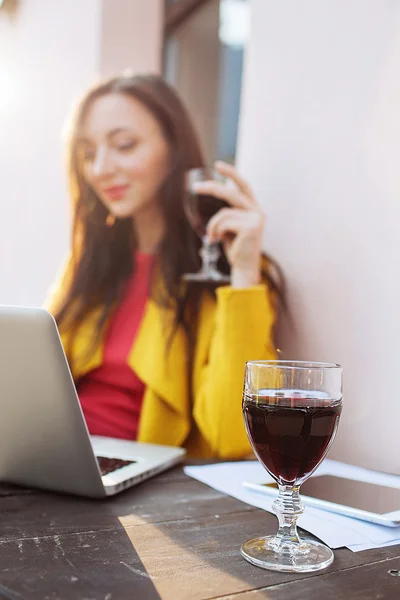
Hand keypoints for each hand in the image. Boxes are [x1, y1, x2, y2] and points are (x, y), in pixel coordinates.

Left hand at [192, 161, 264, 287]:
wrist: (243, 267)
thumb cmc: (234, 247)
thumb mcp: (228, 226)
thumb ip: (226, 212)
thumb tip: (211, 193)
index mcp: (253, 208)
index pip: (243, 185)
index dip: (231, 174)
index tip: (217, 165)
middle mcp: (257, 211)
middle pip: (231, 193)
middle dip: (212, 188)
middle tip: (196, 188)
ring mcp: (256, 218)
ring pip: (223, 212)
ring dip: (212, 226)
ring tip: (211, 237)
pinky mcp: (251, 227)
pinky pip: (224, 222)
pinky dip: (216, 231)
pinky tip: (218, 240)